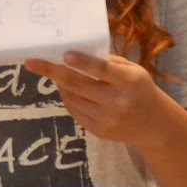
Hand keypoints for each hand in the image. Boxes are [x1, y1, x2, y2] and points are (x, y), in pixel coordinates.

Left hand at [23, 51, 171, 146]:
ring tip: (56, 74)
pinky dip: (67, 99)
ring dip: (59, 85)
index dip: (83, 62)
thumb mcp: (133, 71)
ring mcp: (107, 119)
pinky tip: (67, 91)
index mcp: (129, 82)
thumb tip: (75, 54)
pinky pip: (74, 111)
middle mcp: (118, 102)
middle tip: (32, 63)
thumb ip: (108, 62)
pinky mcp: (99, 131)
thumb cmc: (140, 89)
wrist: (154, 125)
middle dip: (52, 72)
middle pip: (78, 85)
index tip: (64, 55)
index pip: (102, 70)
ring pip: (72, 99)